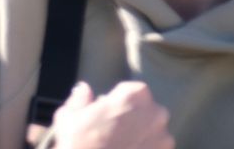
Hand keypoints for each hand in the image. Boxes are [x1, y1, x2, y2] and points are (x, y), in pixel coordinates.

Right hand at [50, 81, 173, 148]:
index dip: (118, 101)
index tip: (107, 112)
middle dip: (134, 118)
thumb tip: (84, 89)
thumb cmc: (80, 146)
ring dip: (143, 137)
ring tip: (121, 147)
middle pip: (147, 110)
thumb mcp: (69, 118)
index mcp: (133, 96)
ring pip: (155, 132)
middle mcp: (155, 113)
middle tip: (114, 132)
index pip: (132, 90)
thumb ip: (80, 99)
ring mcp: (164, 139)